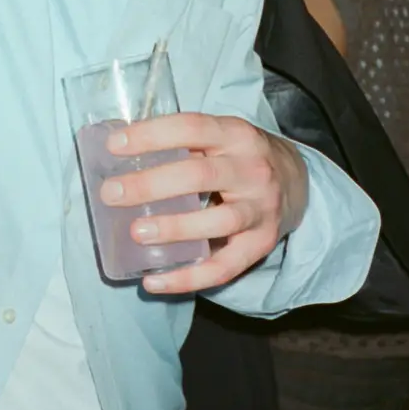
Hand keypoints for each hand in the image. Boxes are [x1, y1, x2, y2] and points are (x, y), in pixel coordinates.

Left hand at [101, 113, 307, 294]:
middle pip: (200, 175)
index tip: (114, 145)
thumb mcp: (220, 137)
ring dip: (175, 228)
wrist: (296, 181)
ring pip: (218, 222)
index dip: (151, 135)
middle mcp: (252, 169)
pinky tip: (154, 282)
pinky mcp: (261, 244)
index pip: (191, 128)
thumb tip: (116, 151)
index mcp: (235, 135)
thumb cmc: (239, 157)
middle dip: (152, 185)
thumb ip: (181, 142)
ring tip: (136, 233)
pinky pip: (225, 267)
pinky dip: (188, 278)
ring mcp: (260, 209)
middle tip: (112, 194)